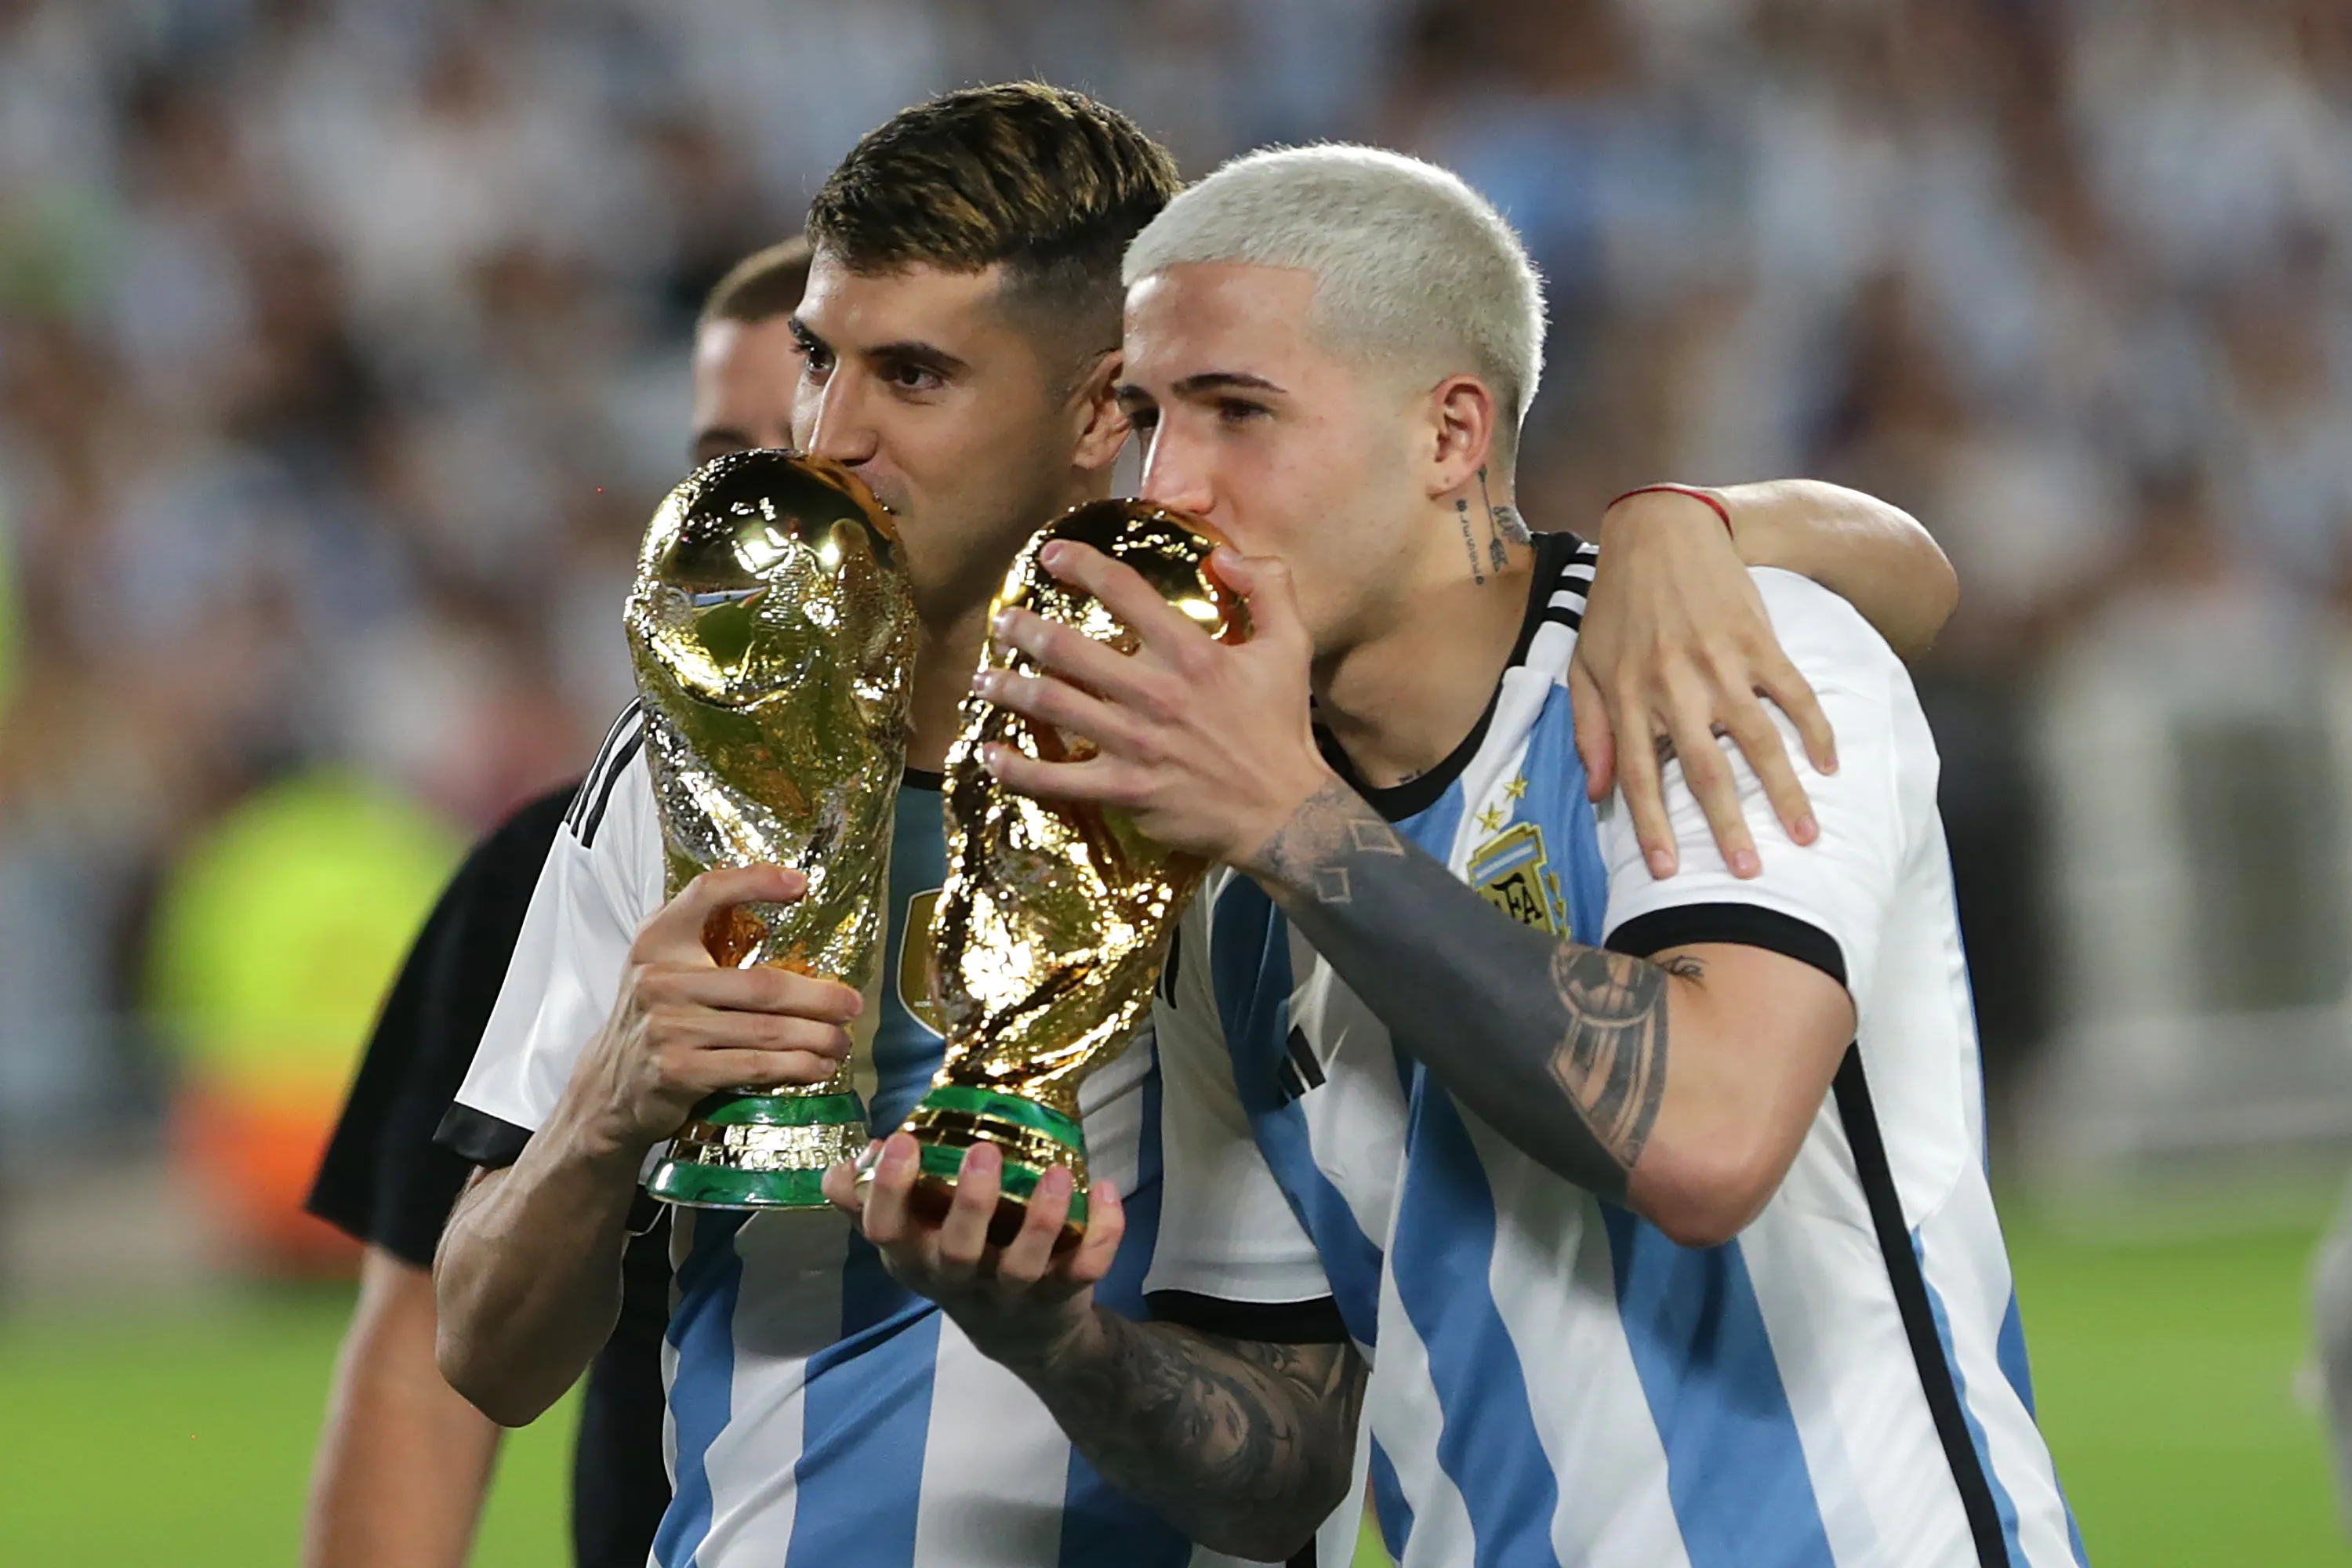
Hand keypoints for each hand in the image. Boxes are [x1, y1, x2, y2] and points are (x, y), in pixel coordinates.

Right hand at [555, 864, 861, 1156]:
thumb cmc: (658, 1018)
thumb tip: (790, 911)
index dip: (754, 881)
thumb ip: (704, 939)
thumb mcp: (665, 966)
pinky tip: (817, 1068)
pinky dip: (794, 1068)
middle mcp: (659, 978)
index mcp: (658, 939)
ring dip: (816, 1038)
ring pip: (765, 1030)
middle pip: (762, 984)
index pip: (706, 892)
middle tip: (852, 1005)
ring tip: (841, 1042)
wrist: (610, 1086)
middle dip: (819, 997)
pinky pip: (752, 1066)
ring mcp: (667, 1027)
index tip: (801, 884)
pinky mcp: (677, 1071)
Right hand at [823, 1133, 1121, 1360]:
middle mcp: (960, 1281)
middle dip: (971, 1204)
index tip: (901, 1140)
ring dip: (1041, 1219)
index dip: (889, 1192)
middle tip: (983, 1151)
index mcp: (915, 1259)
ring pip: (1025, 1265)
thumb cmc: (956, 1263)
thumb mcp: (909, 1239)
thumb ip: (871, 1202)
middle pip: (958, 1253)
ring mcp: (1014, 1292)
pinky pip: (1085, 1269)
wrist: (1024, 1334)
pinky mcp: (1062, 1295)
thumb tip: (839, 1169)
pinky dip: (1101, 1234)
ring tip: (1056, 1172)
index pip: (887, 1233)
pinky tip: (1104, 1190)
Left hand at [973, 540, 1332, 864]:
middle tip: (1003, 623)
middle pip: (1069, 648)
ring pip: (1053, 705)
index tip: (1050, 556)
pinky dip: (1016, 768)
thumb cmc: (1282, 729)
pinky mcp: (1124, 789)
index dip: (1081, 565)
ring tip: (983, 678)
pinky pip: (1055, 779)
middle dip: (1025, 630)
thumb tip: (1224, 556)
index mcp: (1192, 653)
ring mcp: (1135, 743)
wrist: (1284, 813)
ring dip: (1008, 688)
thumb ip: (1269, 588)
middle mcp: (1155, 692)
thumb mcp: (1292, 648)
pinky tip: (989, 754)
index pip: (1125, 593)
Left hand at [1570, 488, 1836, 878]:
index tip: (1669, 871)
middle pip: (1704, 769)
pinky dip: (1815, 729)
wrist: (1661, 530)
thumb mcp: (1586, 664)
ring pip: (1757, 739)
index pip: (1638, 776)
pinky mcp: (1759, 640)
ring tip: (1806, 836)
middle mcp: (1674, 686)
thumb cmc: (1618, 606)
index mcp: (1628, 697)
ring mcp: (1720, 664)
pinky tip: (1829, 765)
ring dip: (1784, 791)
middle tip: (1750, 872)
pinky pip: (1793, 692)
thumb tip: (1596, 792)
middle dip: (1727, 826)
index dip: (1653, 826)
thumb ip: (1589, 729)